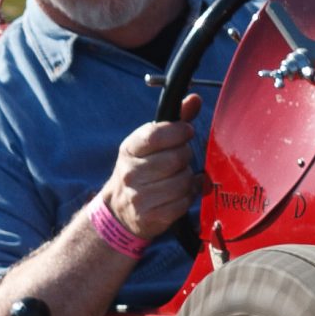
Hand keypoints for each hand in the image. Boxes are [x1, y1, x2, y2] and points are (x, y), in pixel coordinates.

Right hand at [100, 93, 200, 241]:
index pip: (155, 135)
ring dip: (188, 179)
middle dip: (186, 156)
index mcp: (129, 149)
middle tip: (181, 158)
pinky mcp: (150, 217)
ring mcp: (139, 196)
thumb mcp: (150, 144)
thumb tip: (194, 99)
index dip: (178, 131)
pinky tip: (179, 194)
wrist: (120, 209)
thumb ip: (174, 121)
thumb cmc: (142, 169)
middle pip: (176, 158)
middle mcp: (131, 172)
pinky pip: (183, 203)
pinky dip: (187, 197)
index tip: (187, 131)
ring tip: (179, 177)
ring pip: (183, 181)